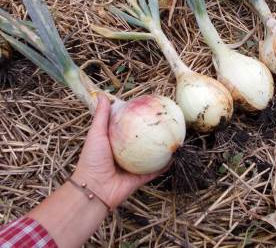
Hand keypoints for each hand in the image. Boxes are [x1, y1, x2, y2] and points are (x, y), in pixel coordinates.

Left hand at [72, 94, 166, 209]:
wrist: (95, 189)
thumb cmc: (92, 159)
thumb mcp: (96, 133)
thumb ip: (101, 116)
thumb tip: (102, 95)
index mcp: (115, 142)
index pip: (127, 127)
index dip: (136, 118)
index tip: (146, 108)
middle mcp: (126, 153)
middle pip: (141, 140)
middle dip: (151, 132)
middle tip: (163, 121)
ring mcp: (134, 165)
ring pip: (151, 154)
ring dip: (161, 148)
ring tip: (172, 137)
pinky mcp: (140, 177)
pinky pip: (156, 170)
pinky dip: (165, 164)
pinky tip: (174, 156)